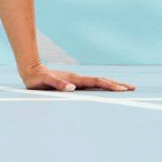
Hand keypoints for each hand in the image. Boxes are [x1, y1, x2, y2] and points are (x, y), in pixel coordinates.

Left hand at [20, 62, 135, 92]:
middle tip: (132, 88)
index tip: (123, 90)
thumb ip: (57, 84)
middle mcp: (77, 79)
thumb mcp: (45, 82)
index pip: (96, 82)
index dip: (109, 85)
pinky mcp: (72, 83)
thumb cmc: (36, 78)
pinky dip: (101, 86)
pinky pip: (90, 85)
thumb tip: (72, 88)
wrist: (29, 70)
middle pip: (101, 81)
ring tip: (125, 88)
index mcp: (74, 80)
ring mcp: (76, 80)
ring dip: (111, 85)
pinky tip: (106, 90)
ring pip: (97, 82)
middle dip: (117, 84)